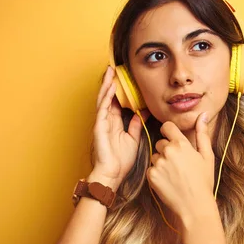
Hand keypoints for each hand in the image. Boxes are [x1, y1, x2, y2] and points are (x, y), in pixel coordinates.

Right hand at [91, 66, 149, 187]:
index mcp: (114, 122)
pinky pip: (103, 109)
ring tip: (110, 72)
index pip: (116, 101)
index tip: (124, 77)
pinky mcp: (99, 127)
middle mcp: (106, 120)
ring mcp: (101, 123)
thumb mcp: (133, 138)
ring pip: (103, 99)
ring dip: (107, 85)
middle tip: (114, 68)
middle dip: (110, 82)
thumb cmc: (121, 161)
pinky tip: (110, 88)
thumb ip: (136, 124)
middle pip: (108, 97)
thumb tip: (143, 111)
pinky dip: (106, 97)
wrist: (113, 175)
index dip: (119, 89)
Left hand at [146, 112, 214, 218]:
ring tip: (174, 174)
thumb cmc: (203, 181)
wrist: (194, 205)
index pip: (167, 127)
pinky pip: (151, 169)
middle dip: (167, 150)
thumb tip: (204, 114)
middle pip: (161, 143)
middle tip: (179, 164)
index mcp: (181, 144)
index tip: (173, 139)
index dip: (169, 132)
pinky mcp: (151, 176)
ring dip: (161, 162)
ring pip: (155, 156)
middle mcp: (168, 151)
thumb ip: (202, 133)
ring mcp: (158, 164)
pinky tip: (168, 181)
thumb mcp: (207, 156)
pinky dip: (157, 173)